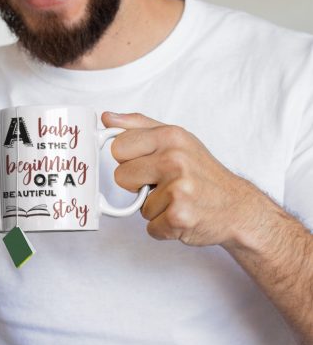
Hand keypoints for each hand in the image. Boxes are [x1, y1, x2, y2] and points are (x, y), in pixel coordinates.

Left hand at [102, 112, 266, 247]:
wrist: (238, 207)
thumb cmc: (202, 171)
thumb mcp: (174, 138)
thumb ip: (137, 125)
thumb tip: (107, 117)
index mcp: (169, 136)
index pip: (118, 147)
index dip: (128, 159)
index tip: (146, 163)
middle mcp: (174, 159)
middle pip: (121, 176)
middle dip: (136, 184)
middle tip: (161, 183)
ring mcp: (178, 189)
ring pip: (137, 205)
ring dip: (154, 207)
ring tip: (177, 199)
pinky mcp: (179, 217)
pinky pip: (150, 227)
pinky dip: (164, 227)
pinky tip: (182, 215)